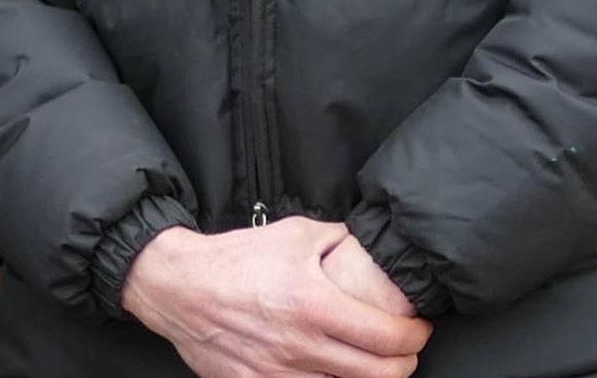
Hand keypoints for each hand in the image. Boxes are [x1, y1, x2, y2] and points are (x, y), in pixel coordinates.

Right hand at [118, 220, 428, 377]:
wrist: (179, 286)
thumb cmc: (234, 259)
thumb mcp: (295, 234)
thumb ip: (340, 241)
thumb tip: (374, 249)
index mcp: (312, 304)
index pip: (389, 337)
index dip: (416, 336)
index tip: (417, 328)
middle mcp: (299, 343)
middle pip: (379, 374)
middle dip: (404, 363)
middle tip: (403, 349)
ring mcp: (277, 371)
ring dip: (367, 377)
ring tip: (366, 359)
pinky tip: (330, 369)